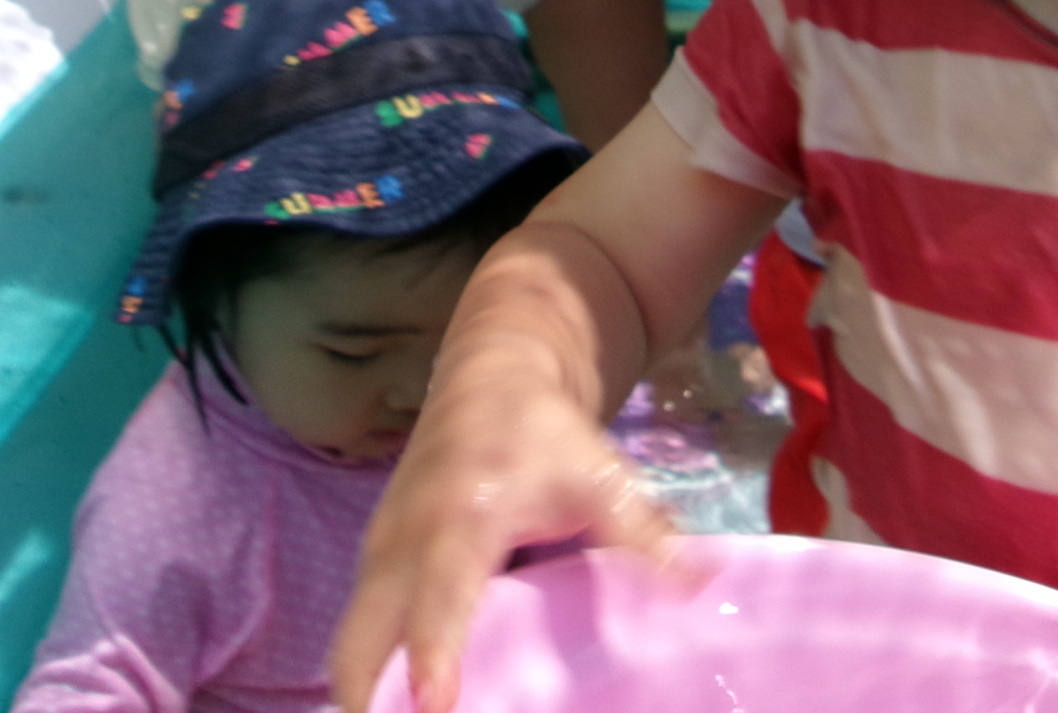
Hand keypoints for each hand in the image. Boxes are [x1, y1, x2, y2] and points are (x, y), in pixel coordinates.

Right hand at [330, 353, 677, 712]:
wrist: (488, 378)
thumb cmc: (542, 431)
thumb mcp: (598, 474)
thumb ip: (642, 532)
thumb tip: (702, 585)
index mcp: (461, 520)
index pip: (441, 596)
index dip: (434, 653)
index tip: (434, 706)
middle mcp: (403, 543)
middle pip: (363, 638)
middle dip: (368, 698)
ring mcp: (378, 555)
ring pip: (354, 642)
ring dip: (367, 693)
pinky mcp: (374, 564)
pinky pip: (363, 631)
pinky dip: (372, 673)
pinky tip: (402, 711)